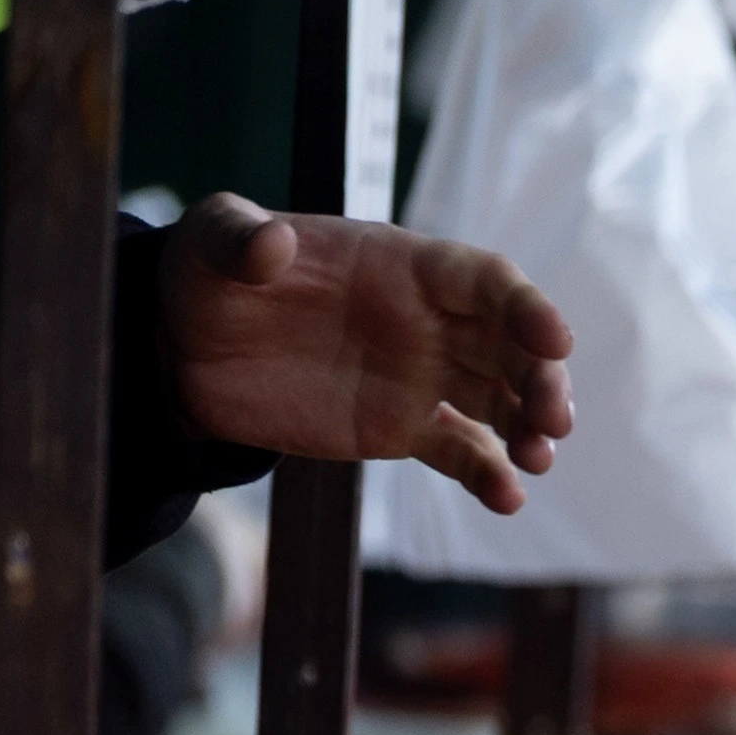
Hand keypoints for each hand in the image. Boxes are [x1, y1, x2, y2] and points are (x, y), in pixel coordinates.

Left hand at [163, 196, 575, 510]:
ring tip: (539, 458)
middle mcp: (427, 321)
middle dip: (541, 378)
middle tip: (552, 418)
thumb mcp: (210, 241)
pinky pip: (460, 452)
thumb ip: (240, 236)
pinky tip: (508, 498)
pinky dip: (488, 475)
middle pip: (509, 345)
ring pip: (498, 399)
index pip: (483, 280)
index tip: (554, 339)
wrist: (180, 350)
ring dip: (529, 426)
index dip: (525, 307)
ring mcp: (420, 378)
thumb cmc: (207, 275)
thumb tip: (271, 243)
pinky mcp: (401, 428)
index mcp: (399, 266)